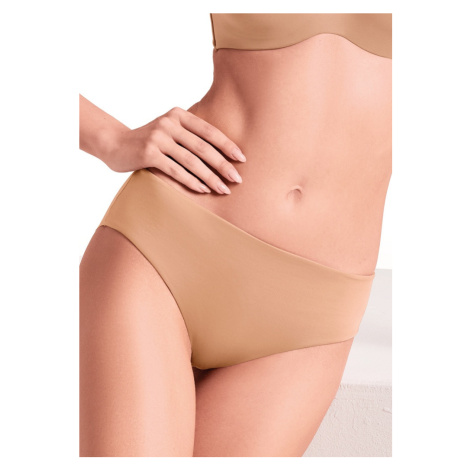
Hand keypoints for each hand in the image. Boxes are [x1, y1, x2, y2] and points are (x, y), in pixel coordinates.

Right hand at [107, 106, 245, 193]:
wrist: (114, 144)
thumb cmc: (148, 141)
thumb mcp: (169, 132)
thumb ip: (189, 137)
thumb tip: (222, 156)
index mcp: (178, 115)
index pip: (209, 131)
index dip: (228, 145)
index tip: (242, 159)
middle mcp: (169, 123)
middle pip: (204, 147)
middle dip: (223, 165)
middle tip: (237, 179)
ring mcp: (158, 137)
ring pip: (192, 161)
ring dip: (210, 177)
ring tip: (223, 189)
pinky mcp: (149, 153)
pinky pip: (176, 170)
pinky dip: (191, 181)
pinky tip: (203, 190)